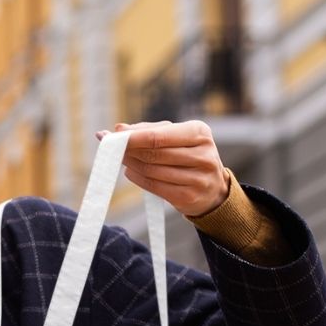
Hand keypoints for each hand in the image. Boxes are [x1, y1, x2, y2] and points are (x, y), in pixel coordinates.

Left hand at [97, 120, 229, 216]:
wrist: (213, 189)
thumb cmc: (189, 156)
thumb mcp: (177, 137)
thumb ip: (149, 131)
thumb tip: (118, 128)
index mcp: (199, 133)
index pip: (159, 136)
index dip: (134, 137)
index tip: (114, 135)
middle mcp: (202, 155)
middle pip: (154, 153)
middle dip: (130, 150)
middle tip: (112, 148)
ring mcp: (197, 178)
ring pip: (152, 170)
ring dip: (131, 164)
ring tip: (121, 159)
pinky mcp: (188, 197)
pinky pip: (155, 187)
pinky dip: (138, 178)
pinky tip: (130, 172)